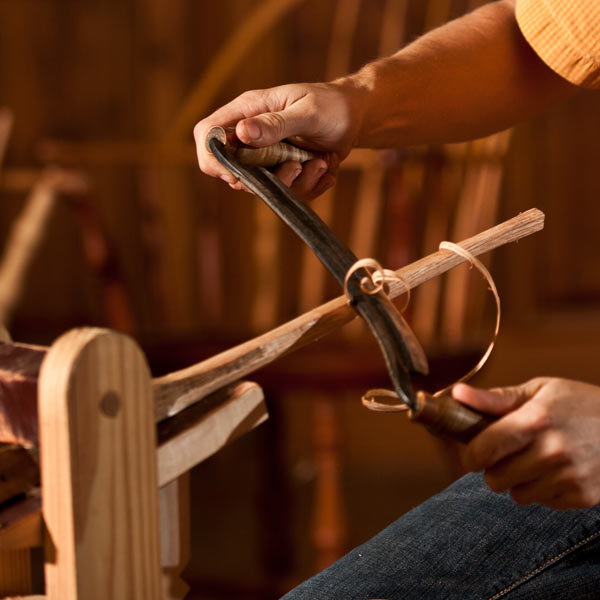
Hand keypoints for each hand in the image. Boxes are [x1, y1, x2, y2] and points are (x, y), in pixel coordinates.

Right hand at [193, 80, 364, 199]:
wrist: (356, 117)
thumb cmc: (332, 105)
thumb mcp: (307, 111)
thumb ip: (275, 123)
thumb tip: (242, 133)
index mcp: (248, 112)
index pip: (208, 134)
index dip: (211, 157)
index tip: (234, 172)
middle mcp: (252, 137)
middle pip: (232, 170)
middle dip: (264, 179)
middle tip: (296, 165)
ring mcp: (267, 157)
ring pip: (262, 187)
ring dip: (294, 183)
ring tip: (320, 163)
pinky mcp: (284, 172)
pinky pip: (287, 193)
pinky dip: (309, 186)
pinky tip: (326, 168)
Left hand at [453, 378, 599, 508]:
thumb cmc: (579, 403)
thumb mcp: (539, 390)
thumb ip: (495, 398)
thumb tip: (456, 395)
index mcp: (536, 420)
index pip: (485, 449)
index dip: (470, 454)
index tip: (471, 452)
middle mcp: (553, 451)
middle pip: (495, 478)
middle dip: (493, 468)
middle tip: (504, 455)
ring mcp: (570, 476)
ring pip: (517, 494)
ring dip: (516, 481)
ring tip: (531, 460)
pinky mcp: (583, 496)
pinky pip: (542, 502)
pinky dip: (541, 490)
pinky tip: (553, 470)